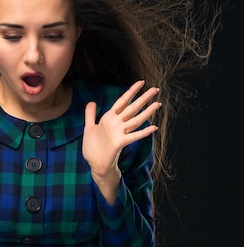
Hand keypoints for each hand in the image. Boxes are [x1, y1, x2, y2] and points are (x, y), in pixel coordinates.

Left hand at [82, 80, 160, 200]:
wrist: (94, 164)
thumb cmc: (93, 148)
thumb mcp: (89, 128)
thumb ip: (90, 115)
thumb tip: (92, 102)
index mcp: (109, 118)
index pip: (122, 101)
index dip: (131, 92)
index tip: (141, 82)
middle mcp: (117, 124)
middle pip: (132, 108)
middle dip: (143, 98)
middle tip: (156, 89)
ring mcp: (119, 133)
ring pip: (136, 120)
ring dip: (147, 112)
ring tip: (158, 104)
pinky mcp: (120, 143)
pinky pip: (133, 136)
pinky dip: (143, 132)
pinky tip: (154, 128)